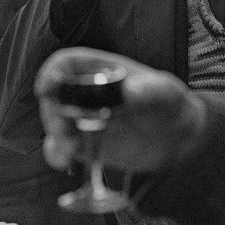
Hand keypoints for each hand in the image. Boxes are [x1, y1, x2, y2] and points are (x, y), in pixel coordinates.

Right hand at [35, 47, 206, 172]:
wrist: (179, 138)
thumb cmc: (169, 103)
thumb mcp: (163, 92)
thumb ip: (147, 91)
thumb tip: (129, 92)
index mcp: (100, 70)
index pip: (67, 63)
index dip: (51, 72)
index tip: (44, 88)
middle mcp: (85, 93)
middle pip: (55, 95)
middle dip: (52, 111)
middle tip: (62, 130)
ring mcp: (83, 119)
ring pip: (55, 123)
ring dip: (54, 135)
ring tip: (66, 150)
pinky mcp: (85, 144)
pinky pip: (63, 147)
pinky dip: (57, 154)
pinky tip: (64, 160)